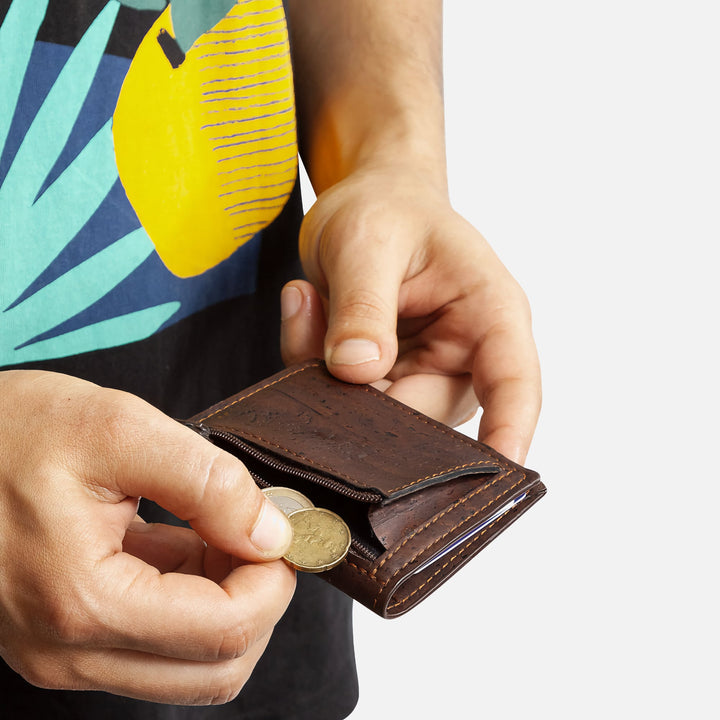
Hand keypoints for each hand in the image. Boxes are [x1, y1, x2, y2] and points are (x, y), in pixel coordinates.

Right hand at [0, 371, 294, 704]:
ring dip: (228, 602)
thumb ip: (208, 483)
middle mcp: (69, 650)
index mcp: (83, 602)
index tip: (283, 527)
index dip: (275, 580)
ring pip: (190, 666)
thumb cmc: (12, 430)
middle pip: (216, 668)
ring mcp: (64, 652)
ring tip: (220, 530)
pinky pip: (156, 643)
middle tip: (259, 532)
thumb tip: (273, 532)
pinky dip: (192, 600)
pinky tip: (188, 542)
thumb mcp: (121, 429)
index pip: (225, 631)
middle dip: (259, 600)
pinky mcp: (67, 637)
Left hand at [281, 167, 540, 462]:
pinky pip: (343, 401)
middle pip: (422, 417)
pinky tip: (308, 309)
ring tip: (312, 301)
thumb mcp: (369, 240)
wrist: (368, 203)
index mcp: (490, 315)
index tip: (503, 473)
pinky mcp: (385, 383)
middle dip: (359, 394)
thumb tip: (356, 372)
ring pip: (374, 416)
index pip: (514, 383)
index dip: (512, 430)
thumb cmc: (387, 209)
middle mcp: (464, 358)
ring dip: (324, 373)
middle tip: (318, 325)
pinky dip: (310, 366)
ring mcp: (422, 376)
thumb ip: (364, 306)